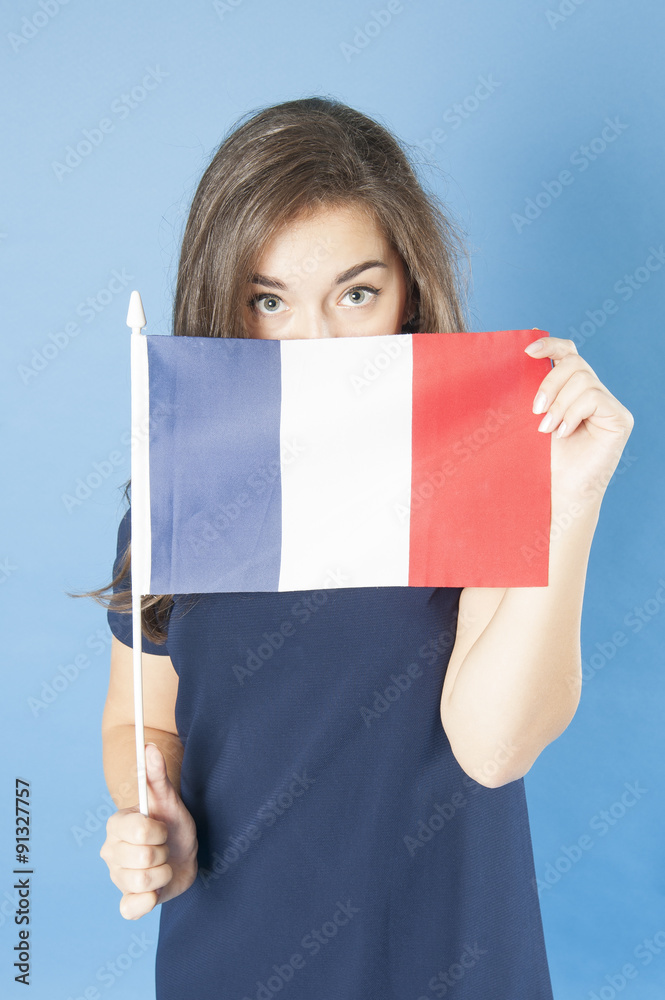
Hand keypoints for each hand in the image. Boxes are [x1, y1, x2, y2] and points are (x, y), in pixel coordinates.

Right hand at [99, 744, 198, 919]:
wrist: (184, 854)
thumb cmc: (174, 824)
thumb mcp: (169, 800)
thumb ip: (157, 775)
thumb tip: (149, 746)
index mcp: (117, 825)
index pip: (139, 831)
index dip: (158, 832)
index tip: (163, 829)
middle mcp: (111, 852)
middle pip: (143, 859)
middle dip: (163, 853)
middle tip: (164, 848)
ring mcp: (117, 878)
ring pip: (143, 882)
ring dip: (163, 874)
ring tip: (163, 865)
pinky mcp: (127, 902)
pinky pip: (131, 908)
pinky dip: (148, 901)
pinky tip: (154, 890)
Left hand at [524, 331, 634, 506]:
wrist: (557, 494)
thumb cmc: (541, 461)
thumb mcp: (532, 418)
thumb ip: (534, 389)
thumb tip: (523, 352)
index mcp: (571, 390)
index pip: (568, 353)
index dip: (550, 345)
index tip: (527, 351)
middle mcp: (593, 393)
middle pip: (574, 363)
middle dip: (550, 383)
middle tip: (535, 411)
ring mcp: (609, 405)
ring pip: (583, 379)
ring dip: (559, 403)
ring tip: (547, 428)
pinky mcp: (620, 418)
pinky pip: (594, 397)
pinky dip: (573, 412)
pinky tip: (564, 433)